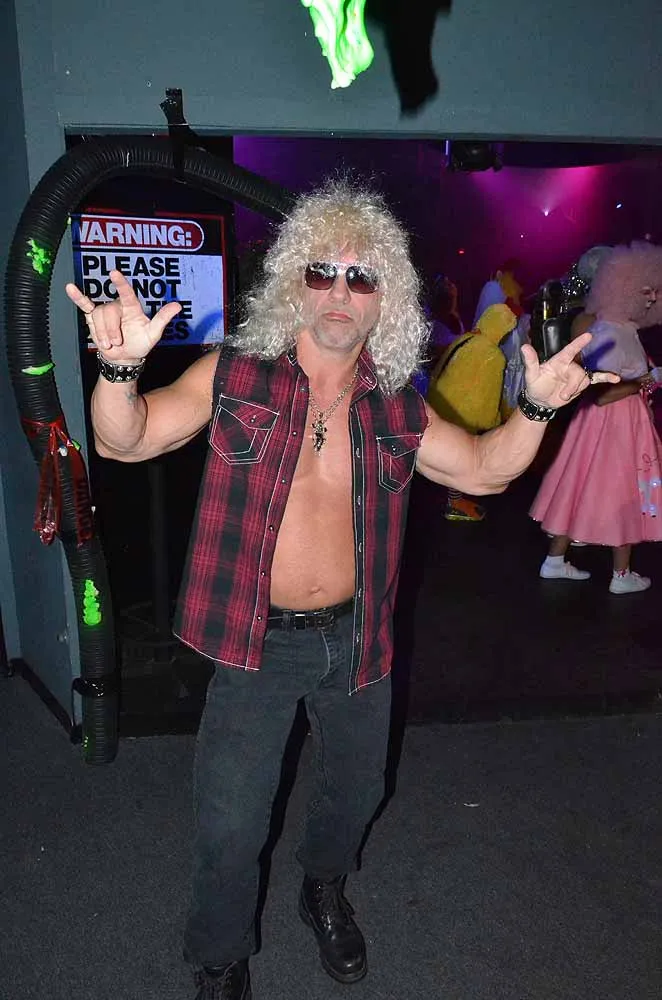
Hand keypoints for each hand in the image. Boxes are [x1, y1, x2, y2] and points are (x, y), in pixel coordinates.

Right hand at [65, 269, 181, 362]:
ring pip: (98, 317)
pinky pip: (84, 305)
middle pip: (109, 312)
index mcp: (132, 307)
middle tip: (117, 343)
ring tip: (109, 344)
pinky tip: (69, 288)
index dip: (121, 284)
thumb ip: (162, 318)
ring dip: (102, 333)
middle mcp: (118, 306)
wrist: (125, 357)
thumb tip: (178, 305)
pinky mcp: (93, 317)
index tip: (114, 273)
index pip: (126, 293)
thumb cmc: (140, 343)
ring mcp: (105, 310)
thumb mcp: (153, 334)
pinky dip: (77, 297)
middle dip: (111, 331)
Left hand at [521, 332, 619, 407]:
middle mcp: (569, 365)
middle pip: (579, 372)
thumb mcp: (530, 375)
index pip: (570, 350)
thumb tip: (524, 347)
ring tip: (563, 397)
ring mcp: (576, 374)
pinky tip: (616, 378)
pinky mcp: (581, 383)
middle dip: (572, 386)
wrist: (541, 401)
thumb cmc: (535, 385)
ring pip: (584, 380)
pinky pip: (596, 378)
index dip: (579, 343)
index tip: (589, 336)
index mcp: (558, 360)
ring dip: (575, 390)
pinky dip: (606, 378)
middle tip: (562, 396)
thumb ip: (530, 361)